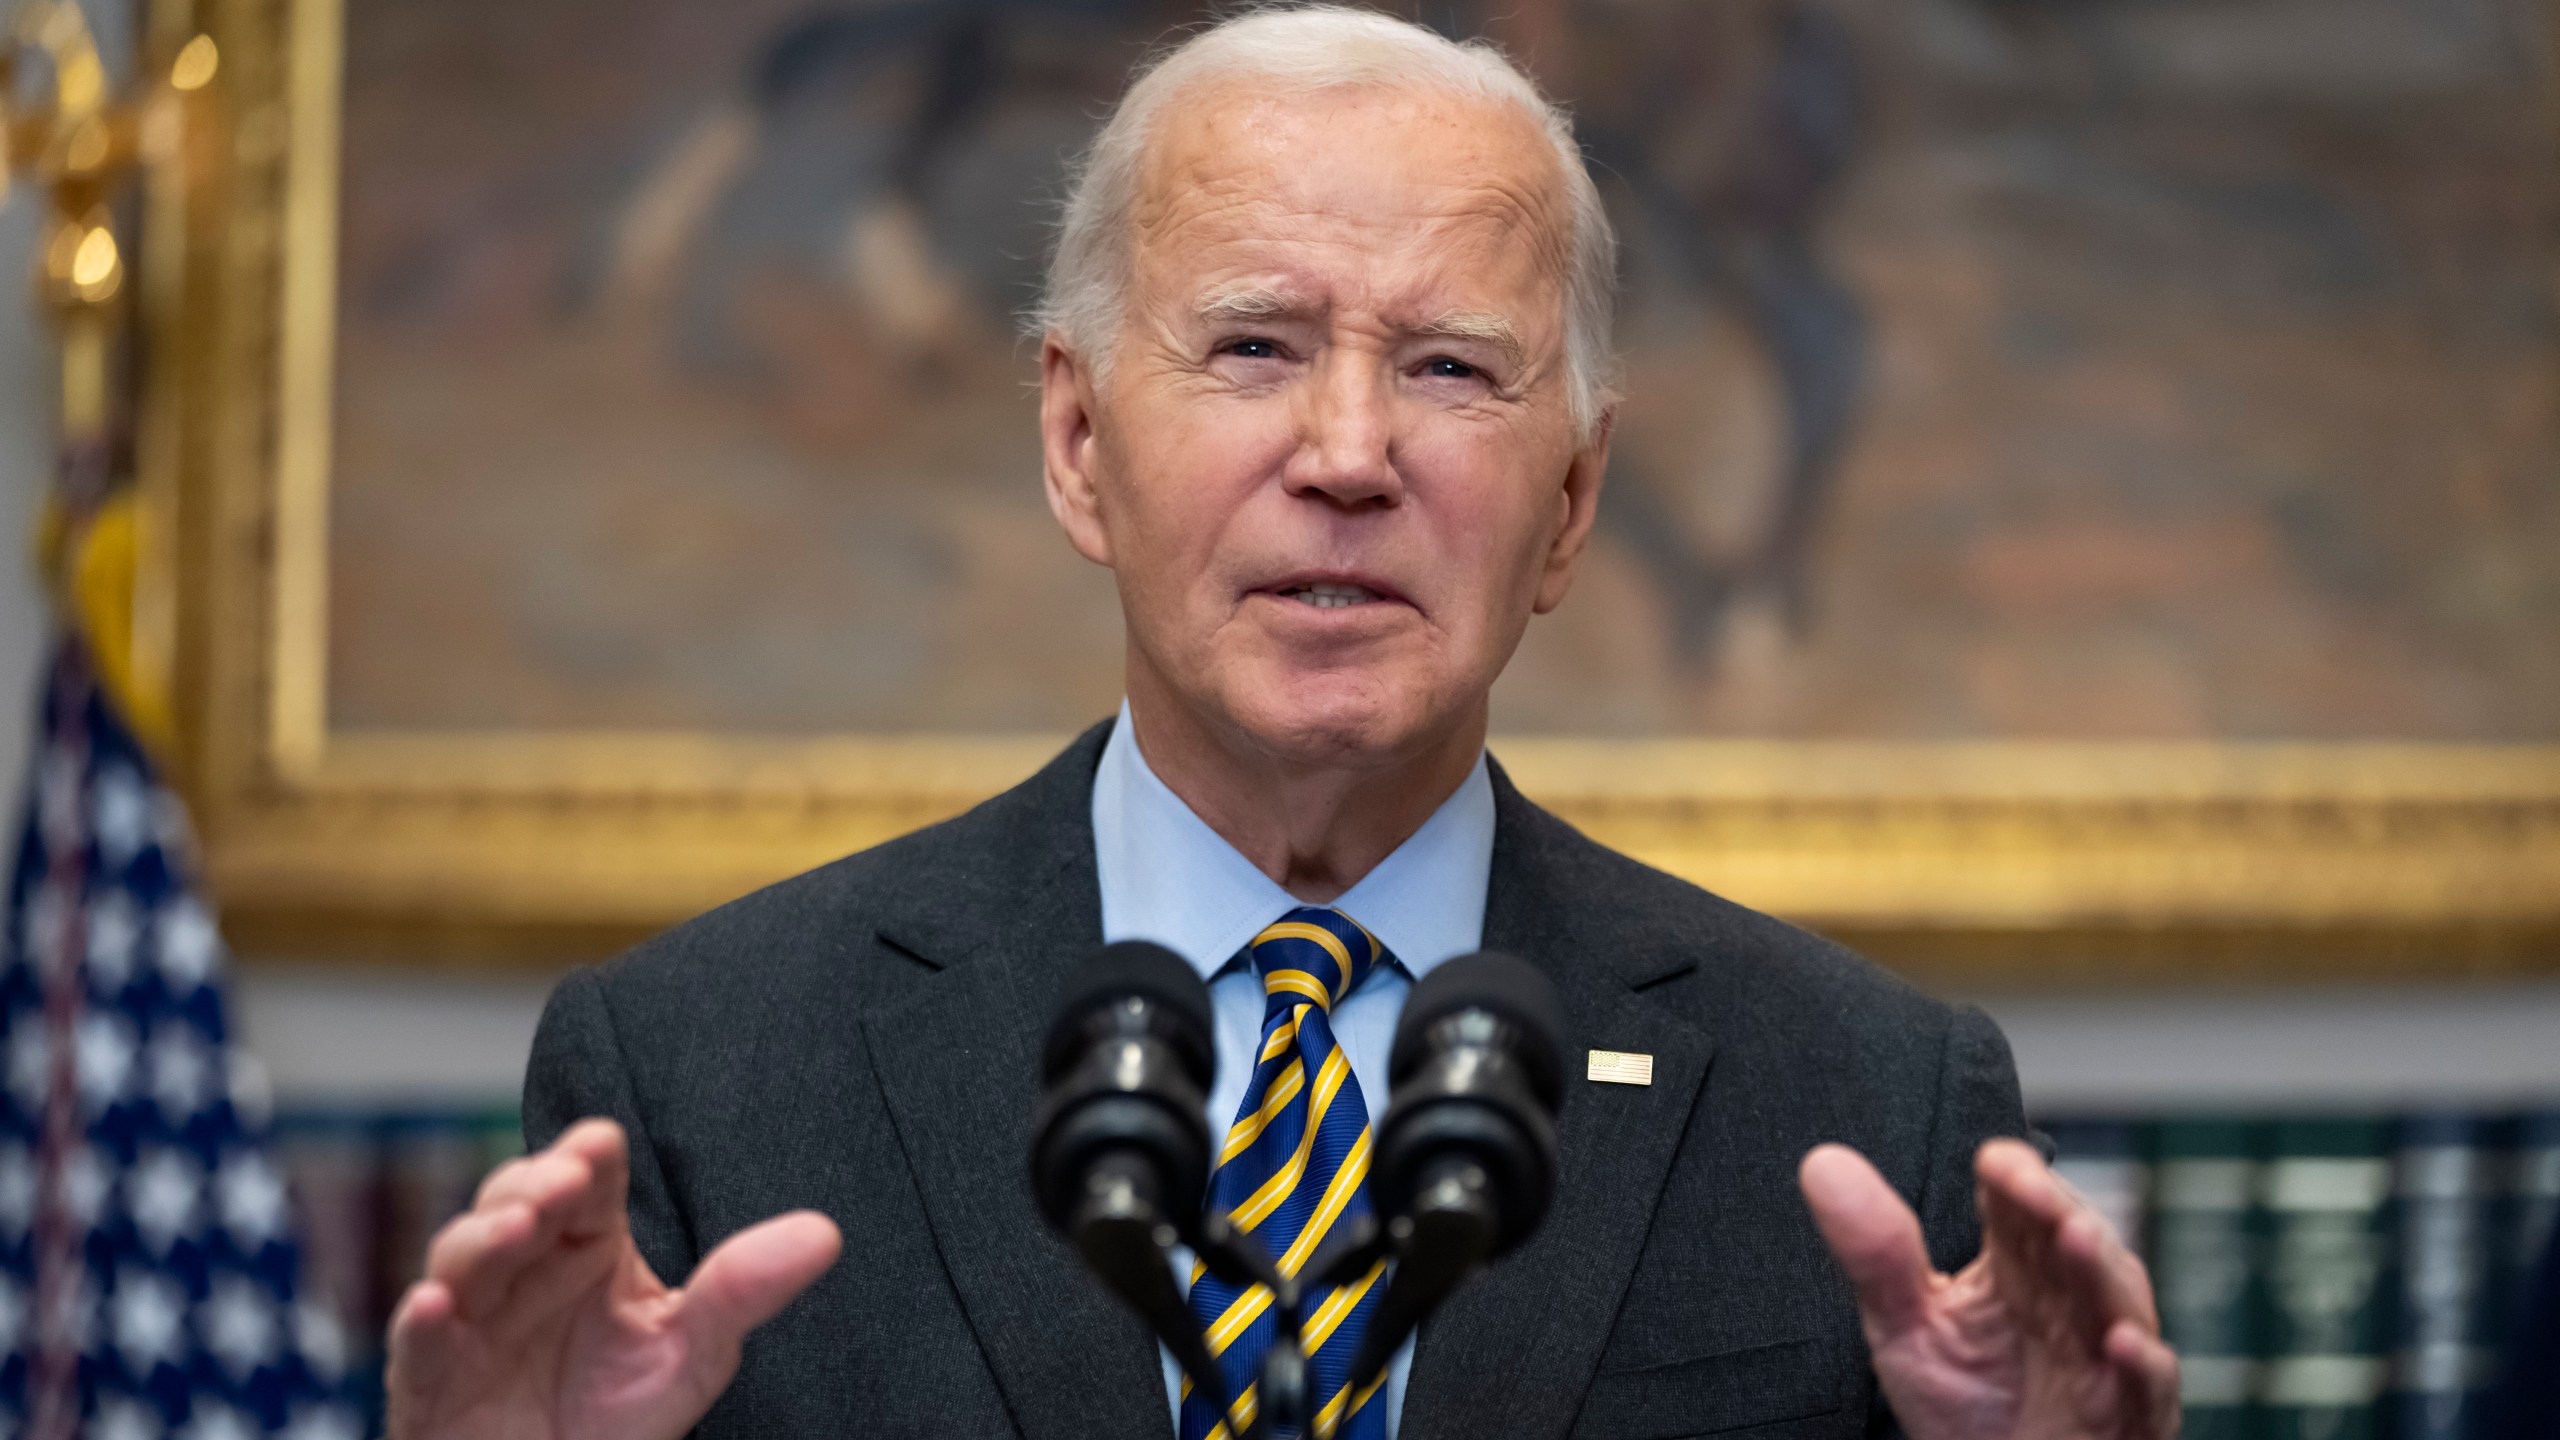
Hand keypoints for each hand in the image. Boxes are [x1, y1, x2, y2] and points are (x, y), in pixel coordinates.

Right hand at [386, 1118, 842, 1439]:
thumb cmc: (621, 1413)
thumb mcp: (693, 1352)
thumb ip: (745, 1290)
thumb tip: (826, 1233)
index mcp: (585, 1242)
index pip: (586, 1179)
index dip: (586, 1157)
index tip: (599, 1147)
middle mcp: (523, 1267)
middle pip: (513, 1200)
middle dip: (531, 1186)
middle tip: (561, 1186)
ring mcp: (470, 1320)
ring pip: (460, 1258)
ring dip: (481, 1238)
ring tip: (516, 1230)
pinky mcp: (430, 1381)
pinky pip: (416, 1347)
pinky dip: (419, 1325)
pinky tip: (433, 1308)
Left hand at [1799, 1139, 2177, 1439]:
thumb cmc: (1963, 1402)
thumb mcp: (1906, 1327)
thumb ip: (1874, 1253)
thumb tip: (1822, 1163)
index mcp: (2018, 1264)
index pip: (2020, 1202)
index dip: (2011, 1176)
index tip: (1989, 1162)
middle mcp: (2070, 1297)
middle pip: (2074, 1236)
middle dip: (2057, 1209)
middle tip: (2032, 1190)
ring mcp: (2105, 1355)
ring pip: (2117, 1299)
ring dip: (2099, 1269)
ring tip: (2074, 1238)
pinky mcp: (2132, 1416)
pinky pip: (2149, 1389)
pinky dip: (2143, 1366)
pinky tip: (2122, 1344)